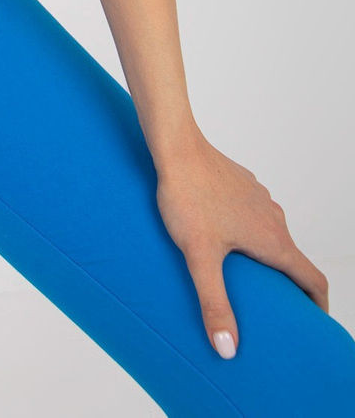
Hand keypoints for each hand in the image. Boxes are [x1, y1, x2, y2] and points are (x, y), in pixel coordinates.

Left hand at [154, 135, 329, 356]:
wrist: (176, 147)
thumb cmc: (188, 198)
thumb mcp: (199, 257)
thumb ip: (214, 302)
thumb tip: (228, 349)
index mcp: (274, 240)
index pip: (314, 279)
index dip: (319, 305)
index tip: (313, 323)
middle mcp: (275, 218)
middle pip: (294, 259)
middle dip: (288, 286)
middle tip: (271, 309)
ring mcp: (260, 199)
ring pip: (273, 236)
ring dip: (268, 259)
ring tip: (245, 277)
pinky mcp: (243, 186)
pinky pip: (255, 217)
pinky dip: (250, 235)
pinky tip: (224, 240)